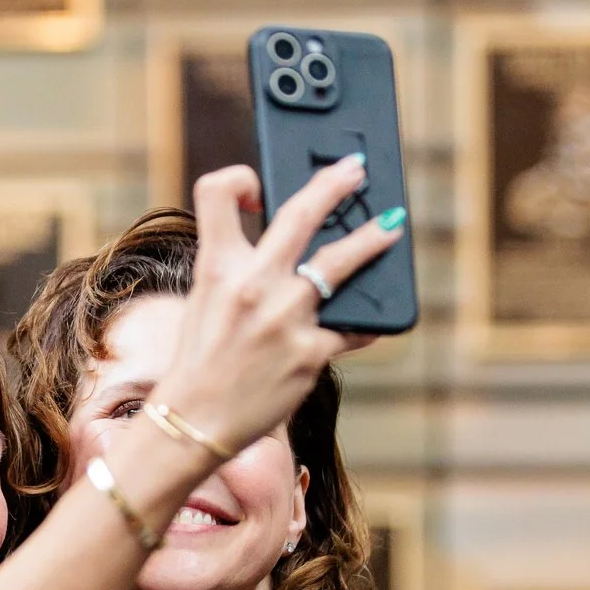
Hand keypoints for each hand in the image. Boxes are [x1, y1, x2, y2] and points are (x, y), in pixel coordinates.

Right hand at [153, 160, 398, 454]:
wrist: (196, 420)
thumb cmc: (200, 361)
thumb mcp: (205, 302)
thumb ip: (239, 270)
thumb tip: (291, 250)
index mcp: (216, 268)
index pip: (217, 193)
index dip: (238, 179)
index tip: (258, 185)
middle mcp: (252, 285)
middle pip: (299, 214)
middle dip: (334, 184)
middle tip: (357, 170)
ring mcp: (285, 318)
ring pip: (340, 263)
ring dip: (372, 238)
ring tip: (393, 225)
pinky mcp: (311, 353)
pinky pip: (351, 326)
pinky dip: (364, 321)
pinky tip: (375, 316)